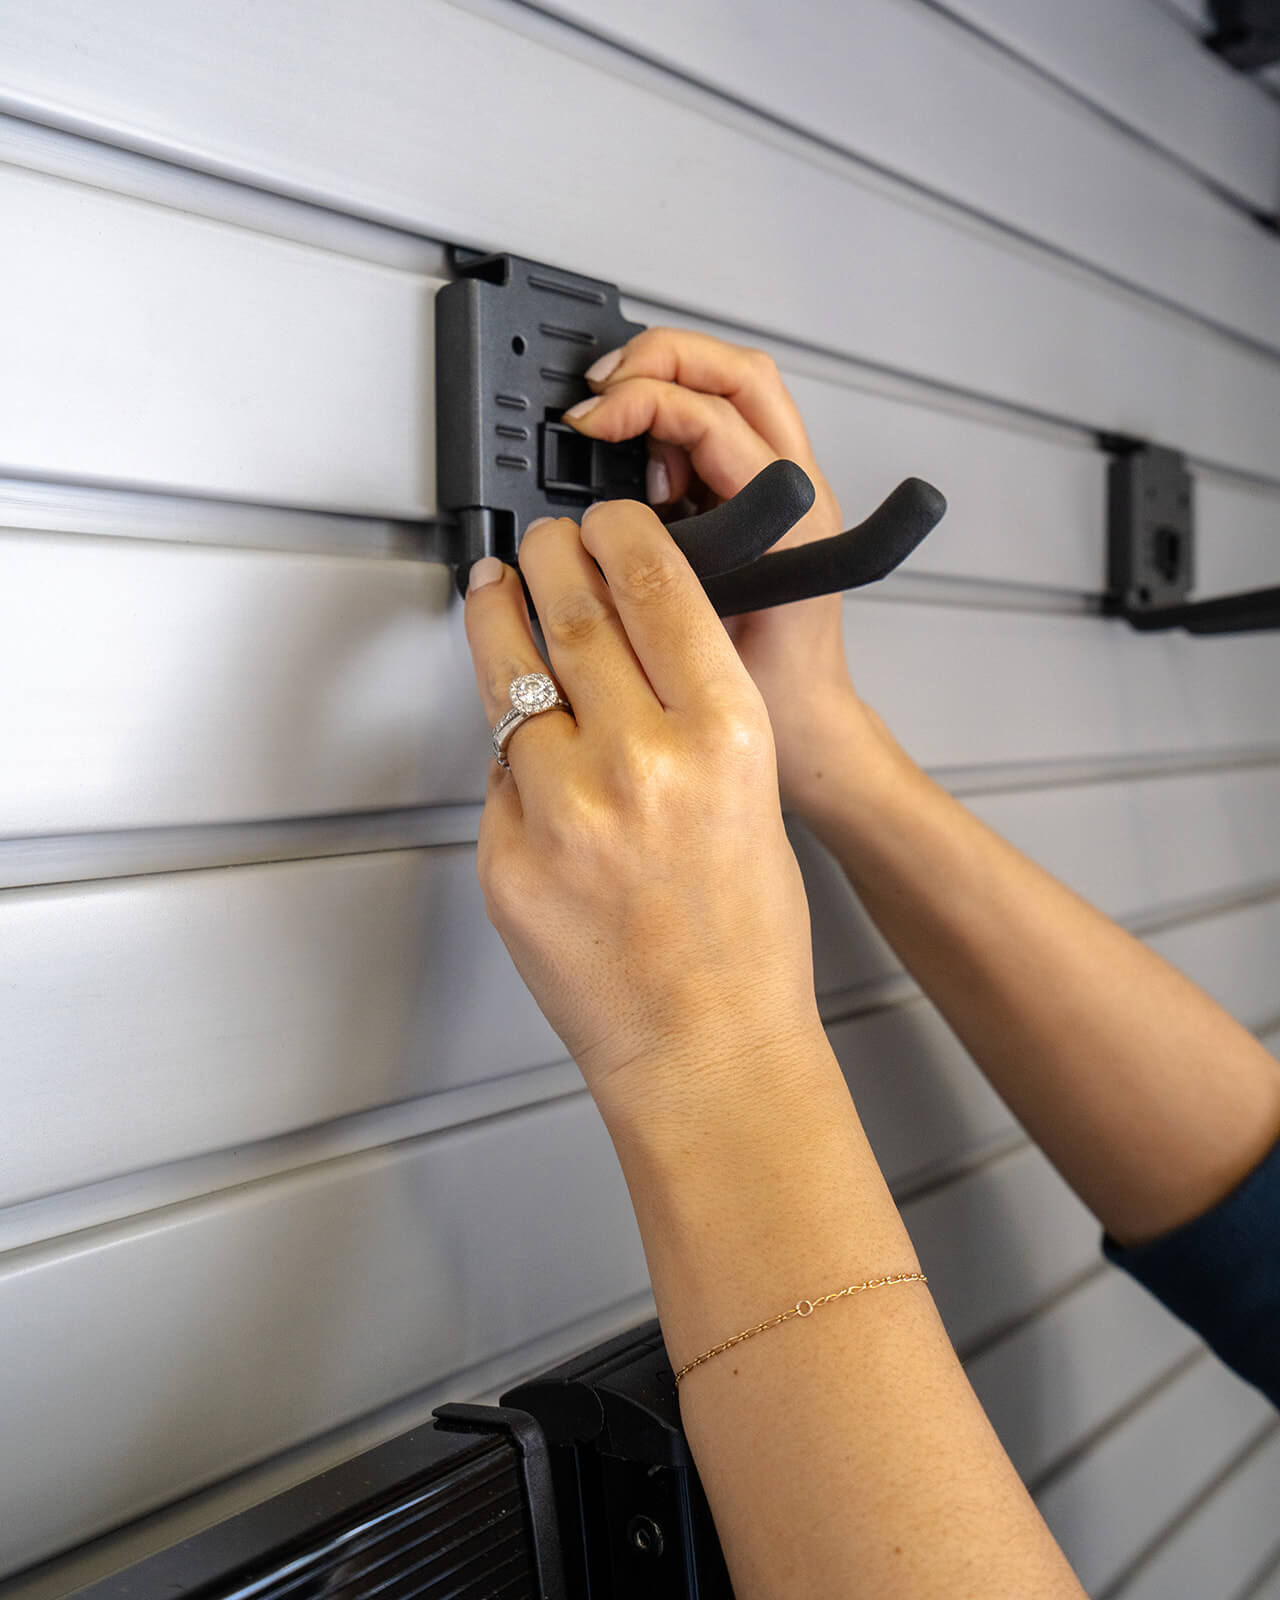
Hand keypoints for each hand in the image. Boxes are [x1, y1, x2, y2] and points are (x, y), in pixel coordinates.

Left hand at [463, 501, 824, 1125]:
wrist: (707, 1049)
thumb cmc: (744, 938)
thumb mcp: (750, 793)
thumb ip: (686, 713)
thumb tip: (622, 644)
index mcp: (724, 735)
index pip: (655, 583)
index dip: (619, 531)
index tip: (603, 519)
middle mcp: (642, 761)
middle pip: (570, 607)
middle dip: (548, 555)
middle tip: (540, 543)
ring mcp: (564, 810)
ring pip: (509, 674)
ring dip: (499, 619)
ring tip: (495, 592)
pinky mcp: (508, 857)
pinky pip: (498, 771)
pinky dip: (511, 748)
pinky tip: (529, 744)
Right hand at [565, 328, 873, 807]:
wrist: (808, 723)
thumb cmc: (772, 698)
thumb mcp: (701, 637)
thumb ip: (659, 578)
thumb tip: (599, 521)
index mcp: (794, 519)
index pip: (715, 414)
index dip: (644, 400)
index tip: (591, 423)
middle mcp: (799, 492)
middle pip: (738, 372)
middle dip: (660, 360)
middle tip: (599, 391)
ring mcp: (785, 490)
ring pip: (733, 389)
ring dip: (667, 382)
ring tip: (611, 414)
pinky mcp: (762, 499)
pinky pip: (720, 426)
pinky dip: (670, 418)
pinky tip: (635, 451)